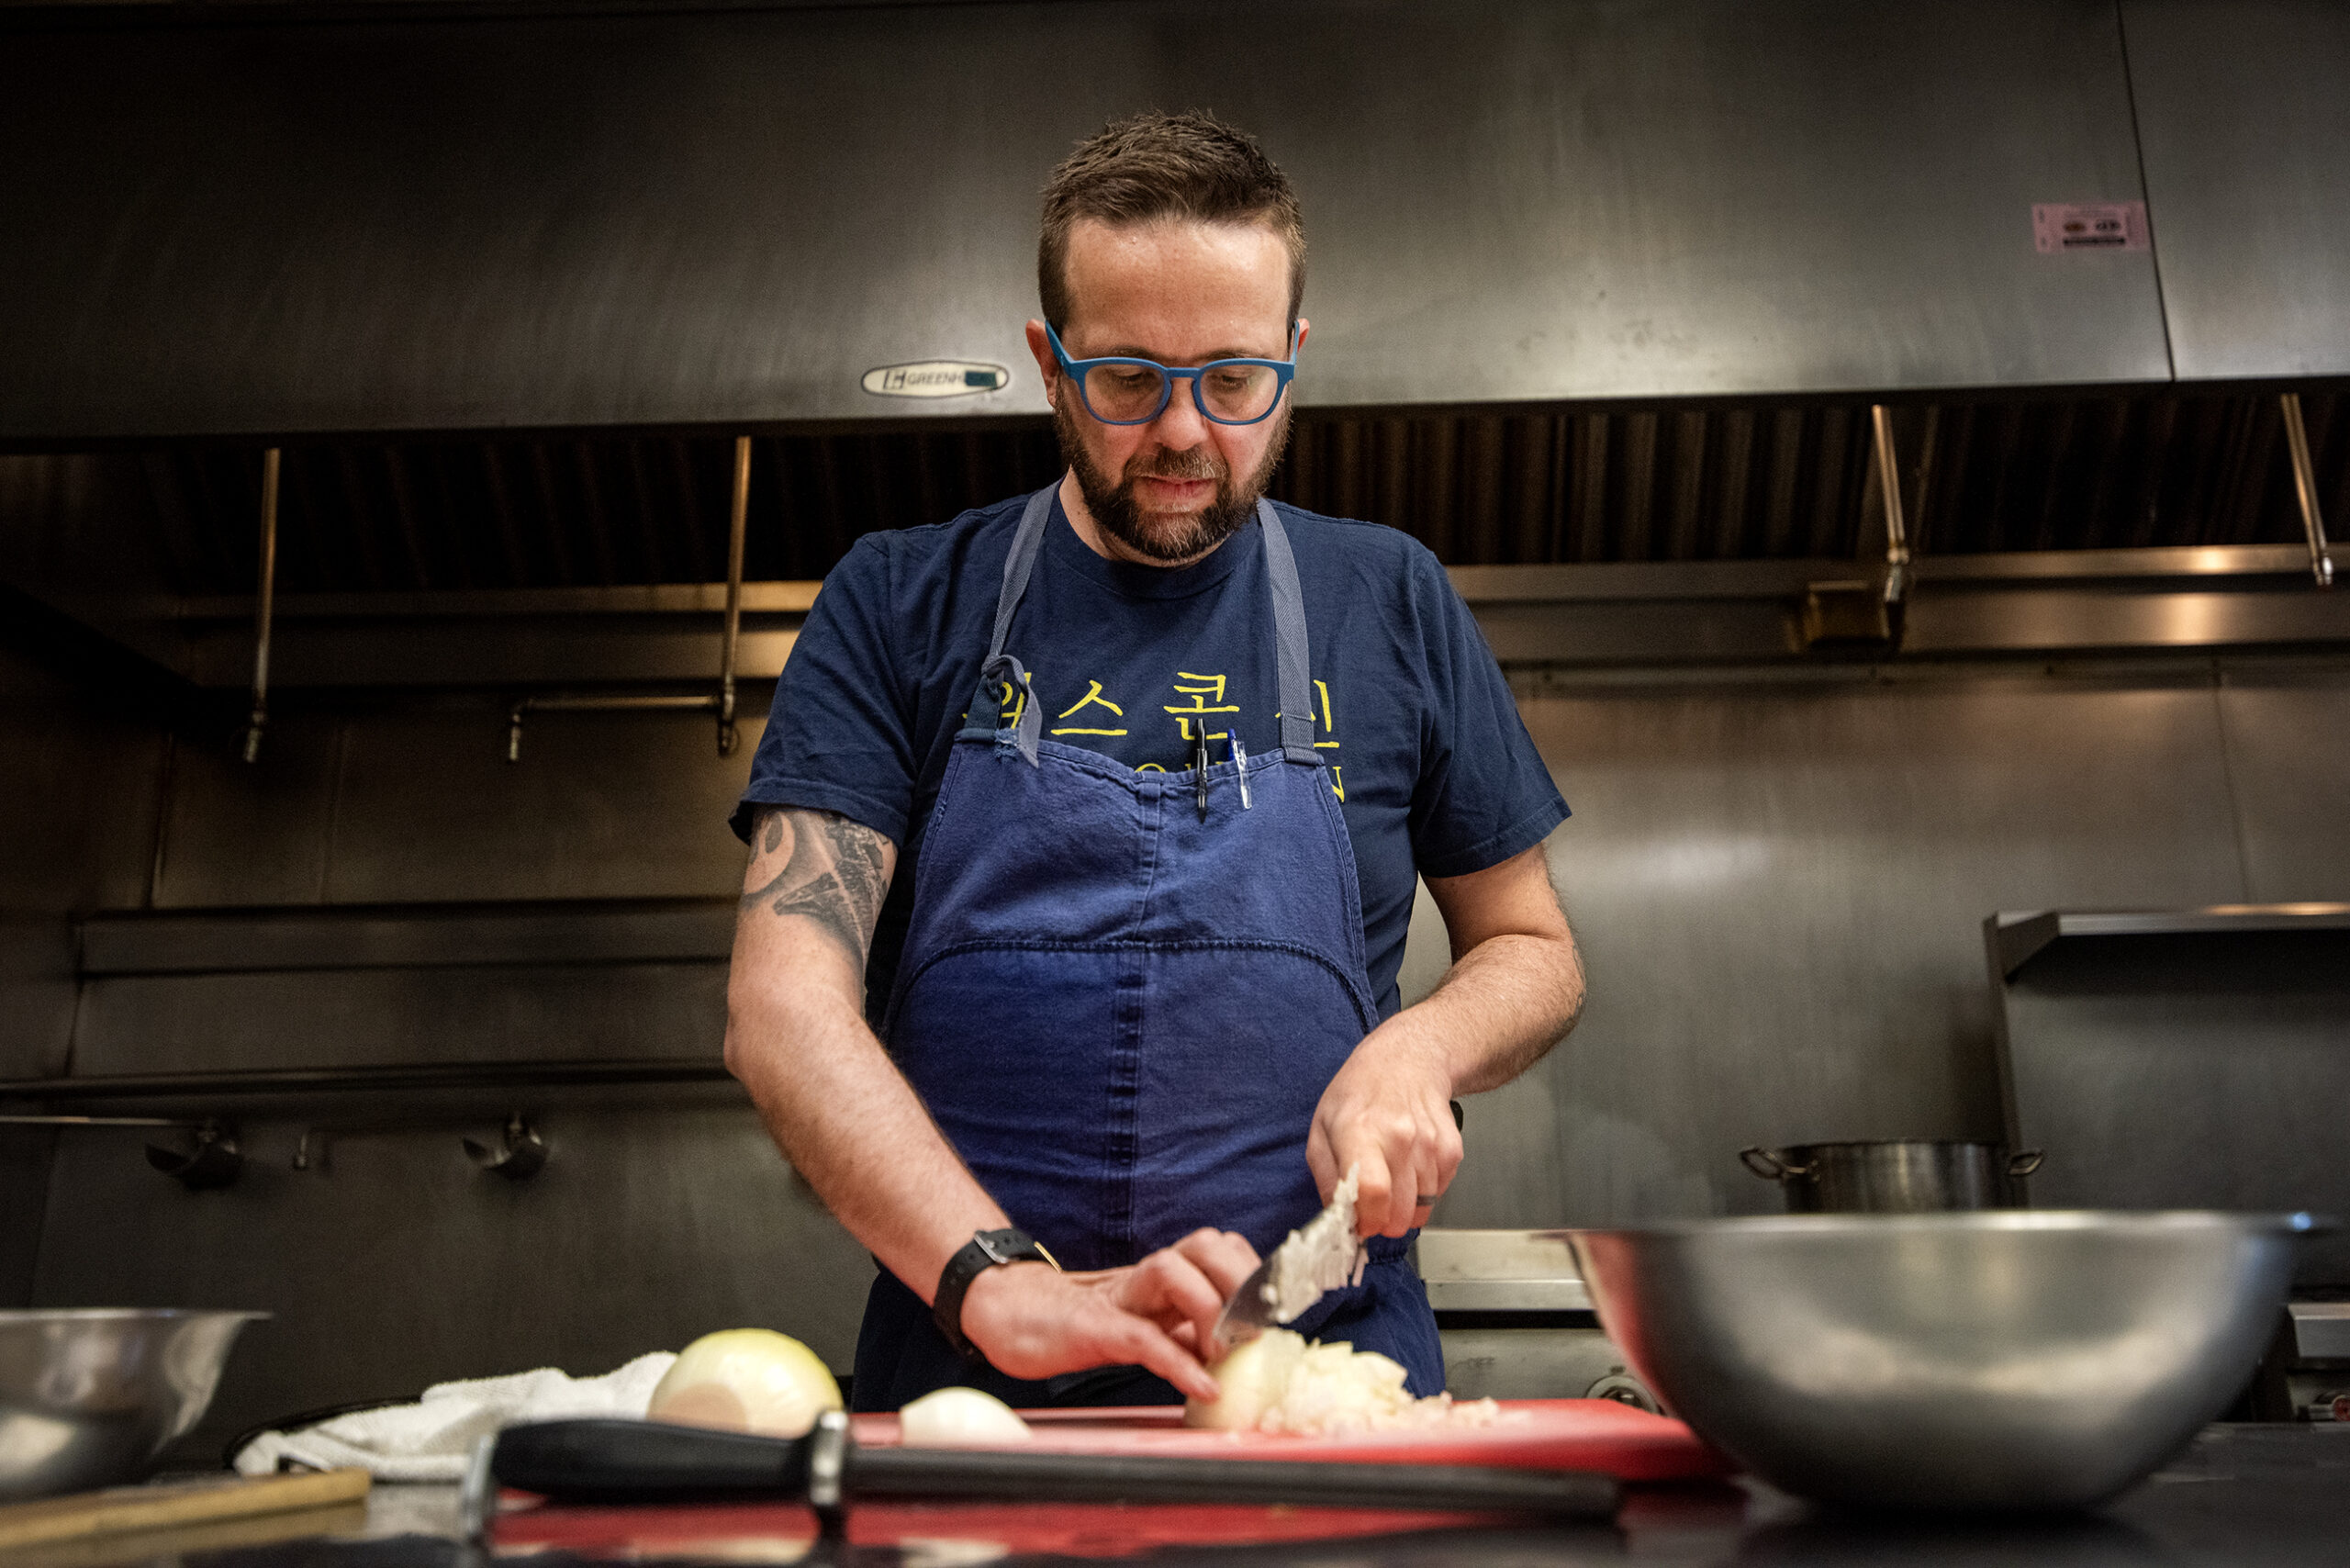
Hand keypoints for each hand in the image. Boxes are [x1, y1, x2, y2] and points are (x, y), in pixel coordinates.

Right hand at [957, 1228, 1258, 1400]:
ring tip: (1223, 1352)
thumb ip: (1183, 1330)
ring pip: (1173, 1271)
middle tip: (1253, 1329)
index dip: (1253, 1270)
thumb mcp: (1144, 1323)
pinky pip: (1143, 1338)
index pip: (1220, 1248)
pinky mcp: (1094, 1326)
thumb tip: (1232, 1351)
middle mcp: (1145, 1276)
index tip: (1278, 1308)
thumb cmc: (1079, 1321)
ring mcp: (1119, 1296)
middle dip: (1239, 1279)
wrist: (1009, 1315)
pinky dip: (1179, 1363)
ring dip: (1210, 1309)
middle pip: (1205, 1245)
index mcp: (1162, 1274)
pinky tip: (1204, 1387)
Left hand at [1307, 1026, 1463, 1238]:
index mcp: (1359, 1130)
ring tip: (1391, 1186)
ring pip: (1422, 1206)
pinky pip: (1440, 1192)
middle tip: (1374, 1212)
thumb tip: (1338, 1216)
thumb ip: (1326, 1176)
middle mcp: (1398, 1136)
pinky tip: (1410, 1172)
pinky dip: (1425, 1193)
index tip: (1361, 1225)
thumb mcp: (1322, 1127)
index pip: (1372, 1190)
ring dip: (1405, 1209)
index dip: (1367, 1219)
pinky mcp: (1450, 1148)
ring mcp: (1429, 1142)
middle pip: (1399, 1208)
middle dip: (1385, 1223)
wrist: (1409, 1060)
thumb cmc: (1361, 1092)